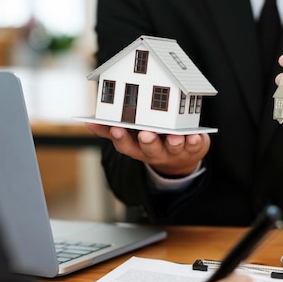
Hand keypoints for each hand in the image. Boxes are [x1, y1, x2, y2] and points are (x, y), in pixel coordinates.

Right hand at [86, 123, 209, 176]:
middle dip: (148, 142)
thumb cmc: (151, 141)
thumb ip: (110, 130)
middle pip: (150, 150)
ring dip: (173, 143)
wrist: (179, 160)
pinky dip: (194, 142)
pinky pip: (194, 146)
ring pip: (173, 148)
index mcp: (138, 148)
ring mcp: (175, 151)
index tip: (117, 129)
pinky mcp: (193, 148)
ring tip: (174, 136)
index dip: (121, 138)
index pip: (126, 145)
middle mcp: (156, 152)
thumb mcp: (130, 138)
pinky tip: (193, 135)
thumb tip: (88, 122)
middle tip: (146, 134)